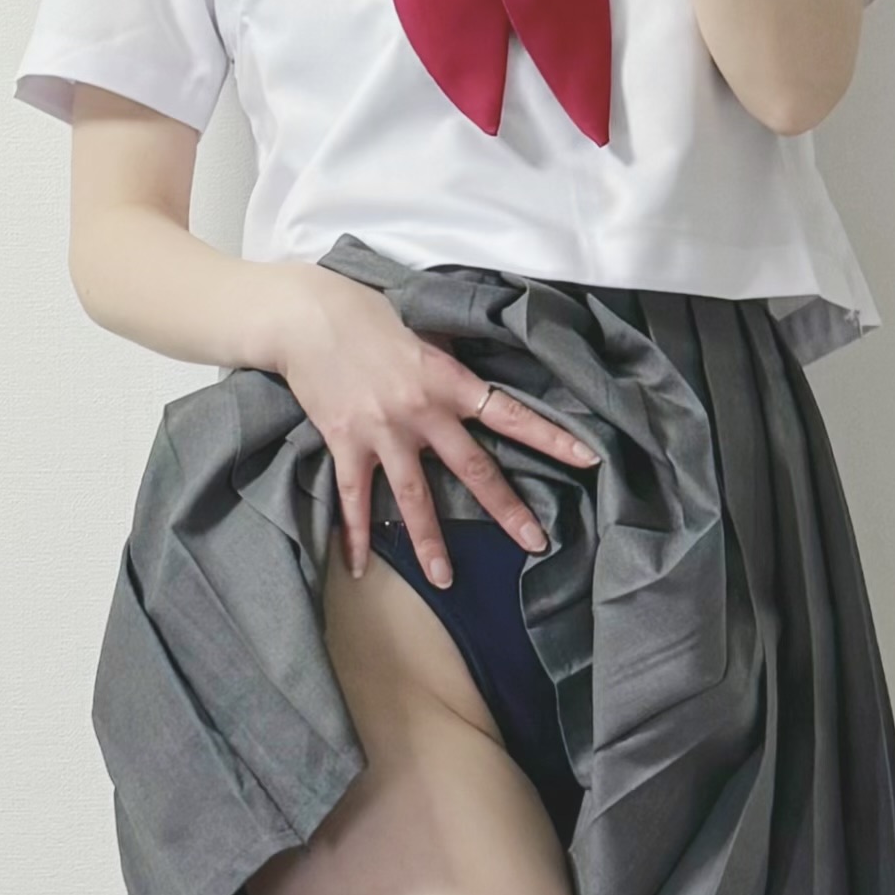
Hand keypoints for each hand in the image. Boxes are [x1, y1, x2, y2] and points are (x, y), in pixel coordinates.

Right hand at [267, 265, 597, 585]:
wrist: (307, 316)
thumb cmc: (367, 313)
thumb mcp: (424, 330)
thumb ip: (451, 368)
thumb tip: (475, 387)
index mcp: (448, 381)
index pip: (510, 414)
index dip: (550, 437)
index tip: (587, 459)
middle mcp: (422, 412)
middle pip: (473, 469)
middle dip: (506, 510)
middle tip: (535, 543)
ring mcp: (383, 432)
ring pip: (413, 497)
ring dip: (430, 543)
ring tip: (445, 580)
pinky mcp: (345, 443)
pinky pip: (353, 499)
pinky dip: (355, 535)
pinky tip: (357, 567)